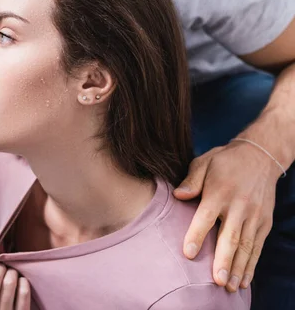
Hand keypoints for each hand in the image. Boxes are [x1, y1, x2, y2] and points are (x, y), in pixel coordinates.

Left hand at [174, 142, 278, 292]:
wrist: (260, 156)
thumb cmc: (224, 161)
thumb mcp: (204, 162)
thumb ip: (191, 180)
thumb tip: (178, 195)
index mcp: (219, 191)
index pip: (206, 216)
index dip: (197, 235)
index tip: (188, 253)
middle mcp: (239, 206)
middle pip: (230, 236)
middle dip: (224, 260)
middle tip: (217, 281)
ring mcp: (254, 215)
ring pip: (246, 246)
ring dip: (238, 268)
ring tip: (230, 287)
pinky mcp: (264, 221)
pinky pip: (258, 246)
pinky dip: (251, 264)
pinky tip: (245, 280)